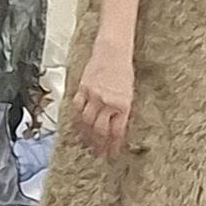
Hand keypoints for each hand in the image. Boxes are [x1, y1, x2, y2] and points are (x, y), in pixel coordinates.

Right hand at [68, 29, 136, 157]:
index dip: (113, 146)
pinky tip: (78, 127)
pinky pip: (77, 108)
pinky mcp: (82, 88)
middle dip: (99, 145)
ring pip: (86, 122)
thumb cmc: (124, 70)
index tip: (112, 154)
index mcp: (123, 104)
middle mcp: (107, 101)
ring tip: (87, 145)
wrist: (112, 50)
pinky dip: (77, 120)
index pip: (116, 132)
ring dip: (86, 136)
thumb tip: (114, 128)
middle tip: (98, 154)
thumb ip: (121, 111)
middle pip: (100, 130)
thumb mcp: (128, 93)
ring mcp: (93, 95)